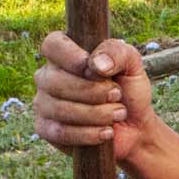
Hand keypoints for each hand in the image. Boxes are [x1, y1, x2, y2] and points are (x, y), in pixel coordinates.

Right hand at [33, 31, 153, 158]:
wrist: (134, 128)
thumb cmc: (129, 91)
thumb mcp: (132, 65)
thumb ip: (117, 52)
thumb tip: (96, 64)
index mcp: (64, 54)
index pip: (52, 44)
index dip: (72, 57)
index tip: (96, 71)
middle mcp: (48, 76)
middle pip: (55, 80)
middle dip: (93, 91)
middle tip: (117, 95)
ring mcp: (43, 103)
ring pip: (60, 108)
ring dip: (96, 114)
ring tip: (117, 114)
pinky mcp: (45, 129)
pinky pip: (59, 132)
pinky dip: (88, 134)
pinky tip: (106, 132)